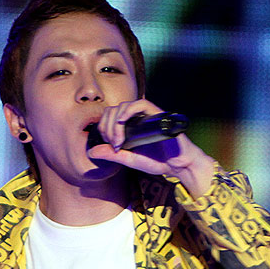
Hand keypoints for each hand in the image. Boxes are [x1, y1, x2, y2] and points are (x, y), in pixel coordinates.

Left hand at [87, 99, 215, 195]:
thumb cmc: (158, 161)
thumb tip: (91, 152)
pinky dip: (128, 112)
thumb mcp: (130, 159)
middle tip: (113, 144)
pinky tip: (123, 126)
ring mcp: (147, 114)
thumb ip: (112, 155)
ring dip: (115, 122)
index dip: (103, 128)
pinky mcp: (157, 114)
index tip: (109, 145)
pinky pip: (140, 104)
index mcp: (129, 125)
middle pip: (113, 110)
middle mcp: (137, 117)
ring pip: (124, 106)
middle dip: (107, 127)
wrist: (178, 165)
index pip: (109, 117)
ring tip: (118, 140)